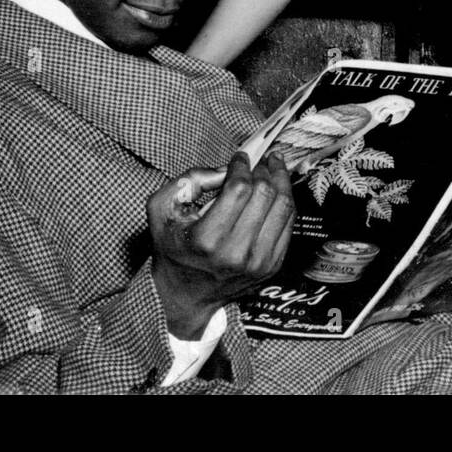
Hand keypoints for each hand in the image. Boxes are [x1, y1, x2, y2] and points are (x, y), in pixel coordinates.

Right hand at [148, 153, 294, 338]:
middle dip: (265, 169)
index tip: (240, 156)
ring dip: (281, 180)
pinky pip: (289, 224)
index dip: (243, 166)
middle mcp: (236, 253)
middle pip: (265, 194)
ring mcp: (258, 262)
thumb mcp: (162, 209)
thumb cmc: (173, 247)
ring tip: (274, 167)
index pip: (239, 189)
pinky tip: (278, 189)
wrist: (185, 294)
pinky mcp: (272, 266)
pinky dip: (285, 201)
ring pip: (283, 207)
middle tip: (260, 160)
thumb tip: (225, 170)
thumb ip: (189, 181)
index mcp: (207, 240)